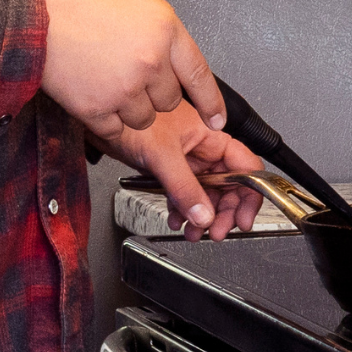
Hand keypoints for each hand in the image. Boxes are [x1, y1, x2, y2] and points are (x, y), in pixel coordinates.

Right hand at [40, 0, 221, 143]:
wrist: (30, 11)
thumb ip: (157, 25)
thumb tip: (168, 46)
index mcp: (165, 29)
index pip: (200, 76)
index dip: (211, 103)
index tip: (216, 119)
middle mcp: (150, 62)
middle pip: (169, 101)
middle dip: (153, 93)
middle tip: (127, 74)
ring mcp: (124, 88)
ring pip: (143, 119)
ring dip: (128, 107)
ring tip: (104, 80)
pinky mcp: (97, 108)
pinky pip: (115, 129)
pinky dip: (105, 118)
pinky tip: (91, 93)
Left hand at [121, 104, 265, 240]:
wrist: (100, 120)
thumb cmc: (129, 119)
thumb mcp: (162, 155)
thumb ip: (184, 187)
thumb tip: (203, 215)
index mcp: (211, 136)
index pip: (246, 167)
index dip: (251, 194)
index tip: (243, 219)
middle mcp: (203, 148)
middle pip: (229, 186)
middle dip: (224, 213)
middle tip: (215, 232)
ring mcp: (187, 160)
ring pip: (206, 194)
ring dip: (202, 216)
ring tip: (193, 232)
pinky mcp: (169, 169)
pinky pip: (185, 195)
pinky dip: (183, 211)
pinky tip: (176, 220)